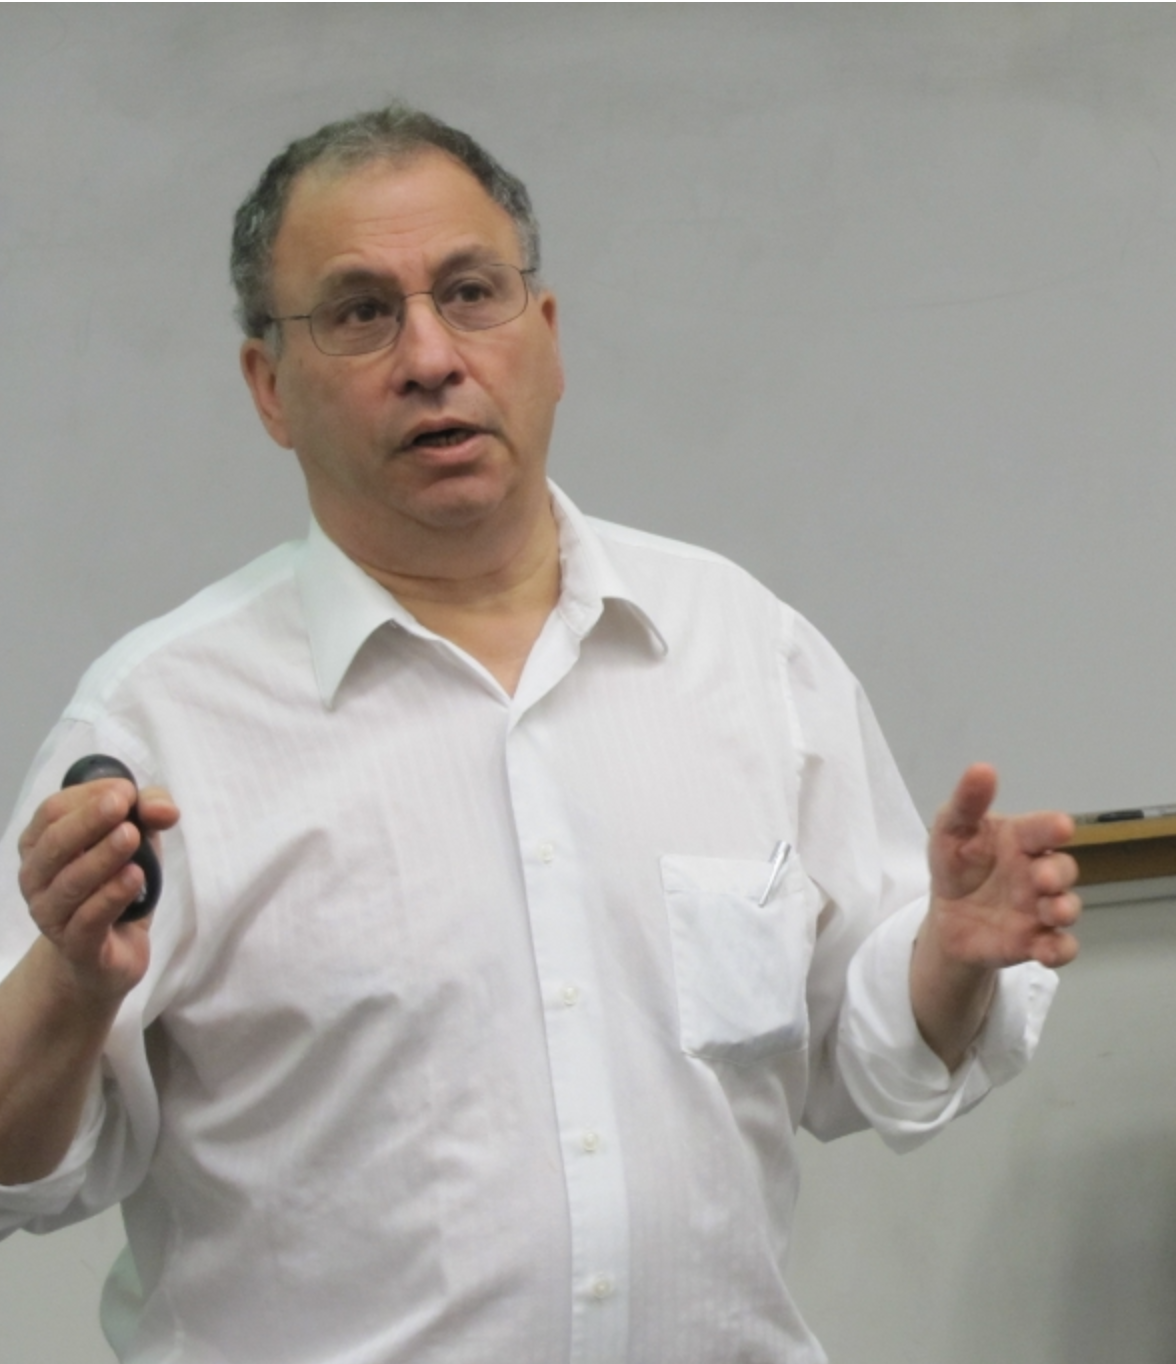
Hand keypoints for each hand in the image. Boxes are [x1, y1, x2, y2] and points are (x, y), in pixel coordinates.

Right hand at [17, 778, 179, 1001]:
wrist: (108, 955)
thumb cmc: (115, 884)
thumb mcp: (138, 839)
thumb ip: (149, 812)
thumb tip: (162, 809)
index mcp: (42, 844)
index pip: (54, 811)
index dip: (88, 796)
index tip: (126, 790)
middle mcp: (37, 878)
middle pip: (55, 843)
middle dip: (89, 820)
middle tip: (122, 806)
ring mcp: (51, 914)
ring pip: (70, 882)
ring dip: (102, 857)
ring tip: (132, 837)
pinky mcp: (76, 946)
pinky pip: (88, 919)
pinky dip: (111, 896)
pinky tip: (135, 877)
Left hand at [911, 763, 1078, 1069]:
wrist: (947, 917)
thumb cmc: (957, 864)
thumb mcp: (950, 830)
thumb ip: (966, 802)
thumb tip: (982, 769)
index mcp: (1020, 839)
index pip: (1042, 829)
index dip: (1052, 827)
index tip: (1060, 827)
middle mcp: (1037, 872)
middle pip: (1063, 869)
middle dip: (1058, 872)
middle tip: (1041, 877)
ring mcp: (1039, 908)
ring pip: (1066, 907)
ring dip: (1064, 909)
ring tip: (1051, 911)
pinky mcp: (1036, 941)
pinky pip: (1060, 947)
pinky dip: (1059, 950)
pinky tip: (1047, 951)